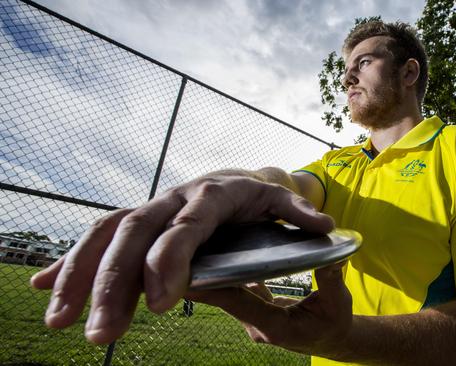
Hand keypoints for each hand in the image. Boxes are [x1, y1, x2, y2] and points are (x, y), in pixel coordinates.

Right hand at [29, 174, 333, 343]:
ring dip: (79, 276)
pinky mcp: (139, 222)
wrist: (241, 181)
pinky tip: (44, 289)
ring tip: (60, 323)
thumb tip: (326, 230)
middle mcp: (175, 196)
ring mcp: (153, 207)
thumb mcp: (286, 203)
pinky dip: (71, 262)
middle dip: (113, 281)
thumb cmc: (264, 199)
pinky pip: (99, 237)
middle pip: (135, 232)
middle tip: (101, 333)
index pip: (187, 225)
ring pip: (107, 234)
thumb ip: (301, 217)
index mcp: (214, 194)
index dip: (170, 260)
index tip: (158, 303)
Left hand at [185, 262, 351, 357]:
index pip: (238, 304)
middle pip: (223, 297)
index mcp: (275, 326)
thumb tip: (332, 258)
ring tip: (189, 246)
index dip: (212, 289)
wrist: (331, 341)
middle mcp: (257, 325)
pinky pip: (233, 291)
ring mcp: (252, 320)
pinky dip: (224, 275)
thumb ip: (332, 281)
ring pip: (224, 294)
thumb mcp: (339, 304)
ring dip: (208, 274)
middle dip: (201, 277)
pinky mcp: (252, 311)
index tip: (187, 274)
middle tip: (176, 251)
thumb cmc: (334, 324)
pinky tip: (212, 253)